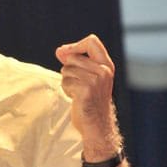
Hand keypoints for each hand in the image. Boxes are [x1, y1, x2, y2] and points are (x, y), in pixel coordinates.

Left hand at [55, 34, 118, 155]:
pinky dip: (66, 90)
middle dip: (68, 70)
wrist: (97, 125)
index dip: (75, 45)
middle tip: (78, 84)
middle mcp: (104, 70)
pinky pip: (65, 82)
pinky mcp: (86, 90)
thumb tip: (60, 50)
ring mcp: (96, 80)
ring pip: (66, 70)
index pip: (91, 41)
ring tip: (78, 92)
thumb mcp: (87, 77)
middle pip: (72, 57)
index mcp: (106, 65)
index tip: (64, 53)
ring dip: (67, 82)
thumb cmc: (90, 100)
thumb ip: (75, 62)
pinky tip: (76, 98)